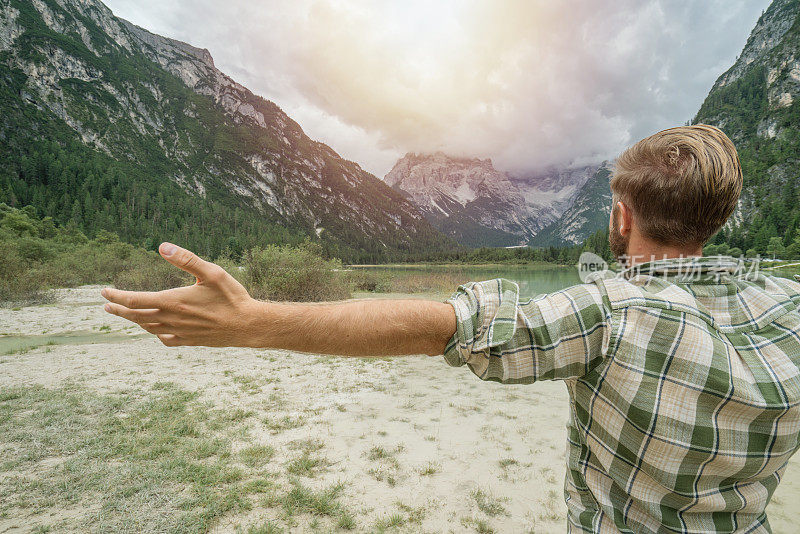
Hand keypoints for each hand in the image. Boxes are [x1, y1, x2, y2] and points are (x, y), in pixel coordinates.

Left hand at [101, 242, 261, 346]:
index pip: (134, 300)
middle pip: (135, 316)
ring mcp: (179, 332)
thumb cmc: (231, 297)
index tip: (104, 292)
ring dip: (134, 320)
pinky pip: (164, 339)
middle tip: (107, 305)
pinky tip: (156, 329)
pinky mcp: (189, 341)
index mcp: (173, 301)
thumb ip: (186, 259)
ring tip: (127, 314)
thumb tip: (162, 246)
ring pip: (148, 328)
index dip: (116, 296)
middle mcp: (172, 319)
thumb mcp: (212, 272)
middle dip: (118, 310)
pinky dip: (154, 333)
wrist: (248, 325)